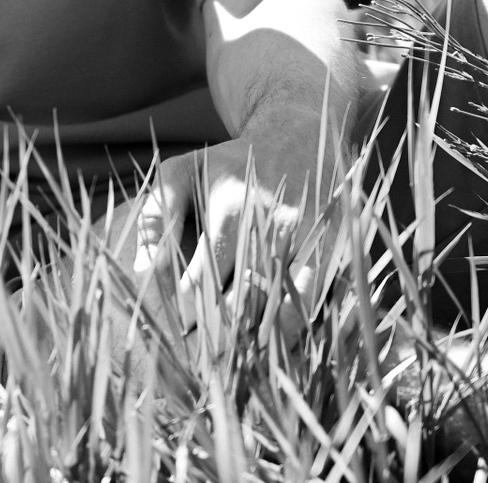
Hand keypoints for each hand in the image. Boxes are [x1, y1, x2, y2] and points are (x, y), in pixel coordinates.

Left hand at [137, 133, 320, 339]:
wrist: (300, 134)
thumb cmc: (231, 163)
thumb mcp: (182, 172)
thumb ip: (157, 218)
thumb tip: (143, 273)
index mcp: (232, 209)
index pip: (202, 285)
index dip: (188, 313)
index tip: (184, 325)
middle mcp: (278, 226)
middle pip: (247, 305)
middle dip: (224, 335)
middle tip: (210, 353)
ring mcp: (316, 241)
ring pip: (291, 311)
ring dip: (267, 339)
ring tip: (246, 354)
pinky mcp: (344, 251)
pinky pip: (326, 303)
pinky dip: (305, 326)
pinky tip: (283, 338)